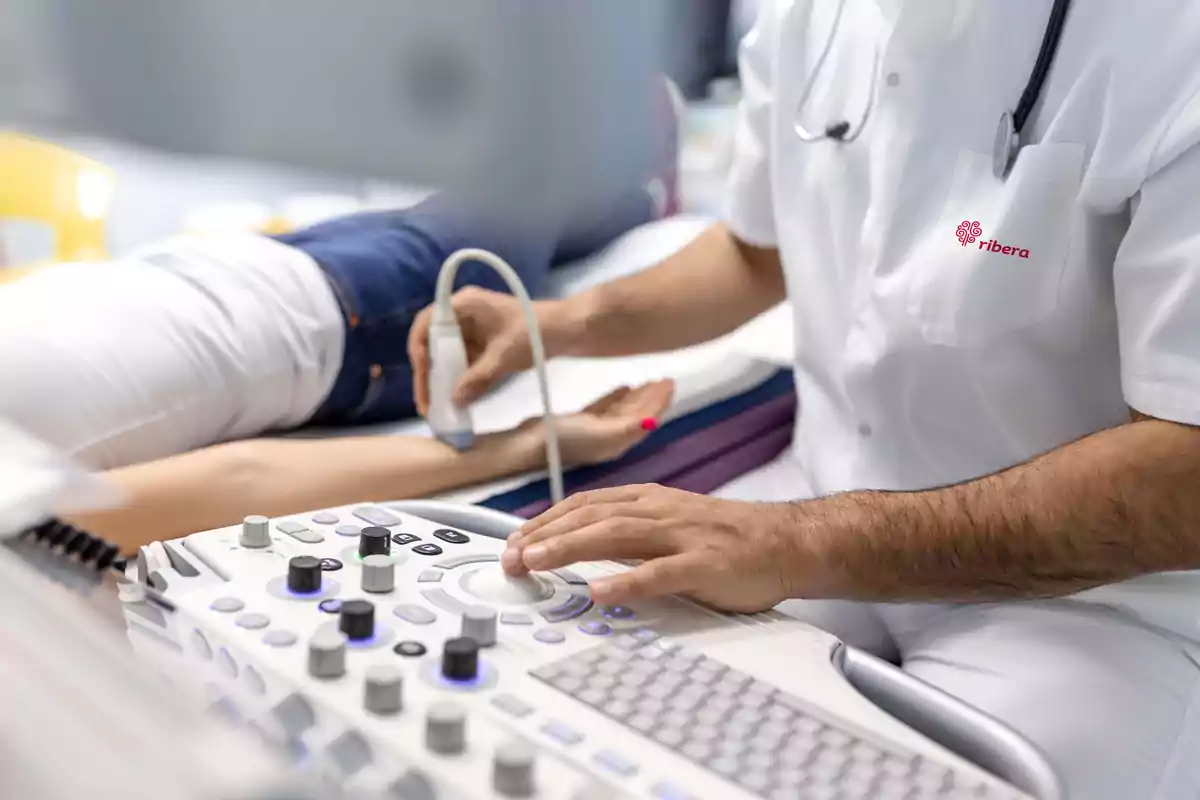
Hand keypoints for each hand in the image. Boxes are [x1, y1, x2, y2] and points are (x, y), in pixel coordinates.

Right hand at [408, 287, 573, 415]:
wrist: (568, 330)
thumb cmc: (535, 332)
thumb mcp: (504, 356)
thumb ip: (478, 378)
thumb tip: (454, 401)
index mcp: (463, 304)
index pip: (426, 324)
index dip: (419, 352)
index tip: (423, 378)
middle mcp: (463, 314)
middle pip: (433, 343)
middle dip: (428, 373)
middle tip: (426, 403)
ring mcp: (473, 330)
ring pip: (447, 356)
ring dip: (443, 380)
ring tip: (439, 407)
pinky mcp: (483, 344)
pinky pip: (464, 363)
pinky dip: (460, 380)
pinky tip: (458, 401)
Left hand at [501, 484, 805, 612]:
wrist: (788, 541)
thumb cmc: (730, 538)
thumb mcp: (672, 522)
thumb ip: (631, 530)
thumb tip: (581, 544)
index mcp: (650, 501)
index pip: (585, 504)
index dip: (545, 522)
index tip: (514, 541)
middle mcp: (660, 511)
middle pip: (591, 516)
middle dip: (545, 536)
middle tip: (511, 558)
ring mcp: (682, 536)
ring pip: (616, 535)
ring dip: (570, 548)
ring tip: (537, 563)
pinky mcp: (704, 564)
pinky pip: (660, 572)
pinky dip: (627, 581)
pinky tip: (601, 591)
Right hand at [521, 380, 673, 467]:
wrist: (529, 445)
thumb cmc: (567, 439)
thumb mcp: (601, 433)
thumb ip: (628, 427)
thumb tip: (654, 421)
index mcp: (619, 442)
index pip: (646, 420)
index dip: (659, 403)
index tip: (671, 384)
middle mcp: (611, 438)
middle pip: (637, 415)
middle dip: (651, 398)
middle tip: (666, 378)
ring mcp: (595, 431)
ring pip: (622, 410)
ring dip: (637, 396)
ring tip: (650, 380)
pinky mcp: (580, 423)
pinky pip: (604, 407)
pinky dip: (616, 397)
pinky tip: (624, 386)